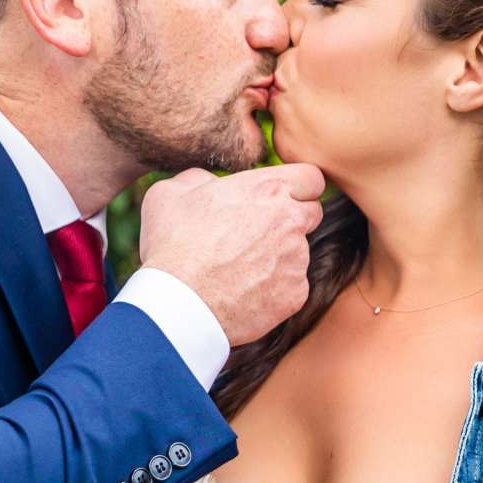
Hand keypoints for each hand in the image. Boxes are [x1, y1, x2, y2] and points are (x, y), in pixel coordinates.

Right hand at [138, 164, 324, 347]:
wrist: (179, 304)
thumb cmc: (172, 245)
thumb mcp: (171, 193)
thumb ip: (201, 179)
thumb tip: (211, 183)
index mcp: (268, 189)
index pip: (311, 177)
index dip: (297, 187)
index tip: (280, 197)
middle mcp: (291, 221)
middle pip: (312, 213)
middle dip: (292, 219)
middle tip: (258, 233)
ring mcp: (297, 260)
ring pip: (299, 253)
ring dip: (279, 256)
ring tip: (239, 269)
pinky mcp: (296, 294)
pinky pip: (292, 286)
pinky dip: (274, 289)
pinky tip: (244, 292)